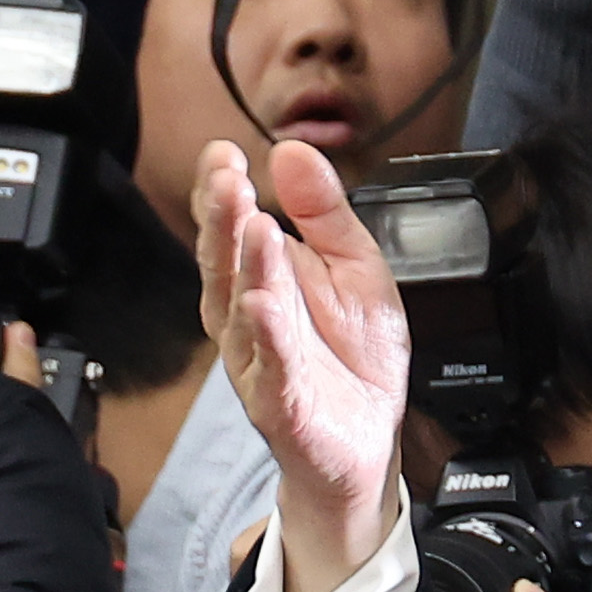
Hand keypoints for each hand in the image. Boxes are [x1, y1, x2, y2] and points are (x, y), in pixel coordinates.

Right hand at [196, 135, 415, 591]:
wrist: (369, 440)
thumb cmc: (352, 357)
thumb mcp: (352, 267)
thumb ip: (323, 212)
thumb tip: (291, 151)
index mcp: (259, 283)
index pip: (232, 231)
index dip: (222, 194)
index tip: (223, 154)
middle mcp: (247, 323)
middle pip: (226, 266)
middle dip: (222, 221)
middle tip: (225, 178)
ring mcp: (261, 365)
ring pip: (246, 314)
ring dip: (248, 269)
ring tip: (254, 226)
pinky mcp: (284, 406)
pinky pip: (272, 371)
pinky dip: (267, 341)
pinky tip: (264, 307)